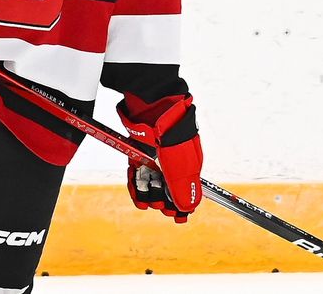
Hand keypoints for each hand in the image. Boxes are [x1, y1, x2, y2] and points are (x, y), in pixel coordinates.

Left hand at [118, 95, 202, 222]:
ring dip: (145, 191)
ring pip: (149, 183)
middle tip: (156, 200)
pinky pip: (136, 173)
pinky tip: (134, 184)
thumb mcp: (180, 165)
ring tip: (142, 193)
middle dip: (160, 199)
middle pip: (165, 190)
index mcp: (188, 167)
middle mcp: (172, 164)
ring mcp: (155, 158)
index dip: (178, 206)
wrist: (152, 107)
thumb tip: (189, 208)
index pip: (184, 193)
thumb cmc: (171, 133)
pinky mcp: (140, 153)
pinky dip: (134, 181)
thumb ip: (183, 187)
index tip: (173, 215)